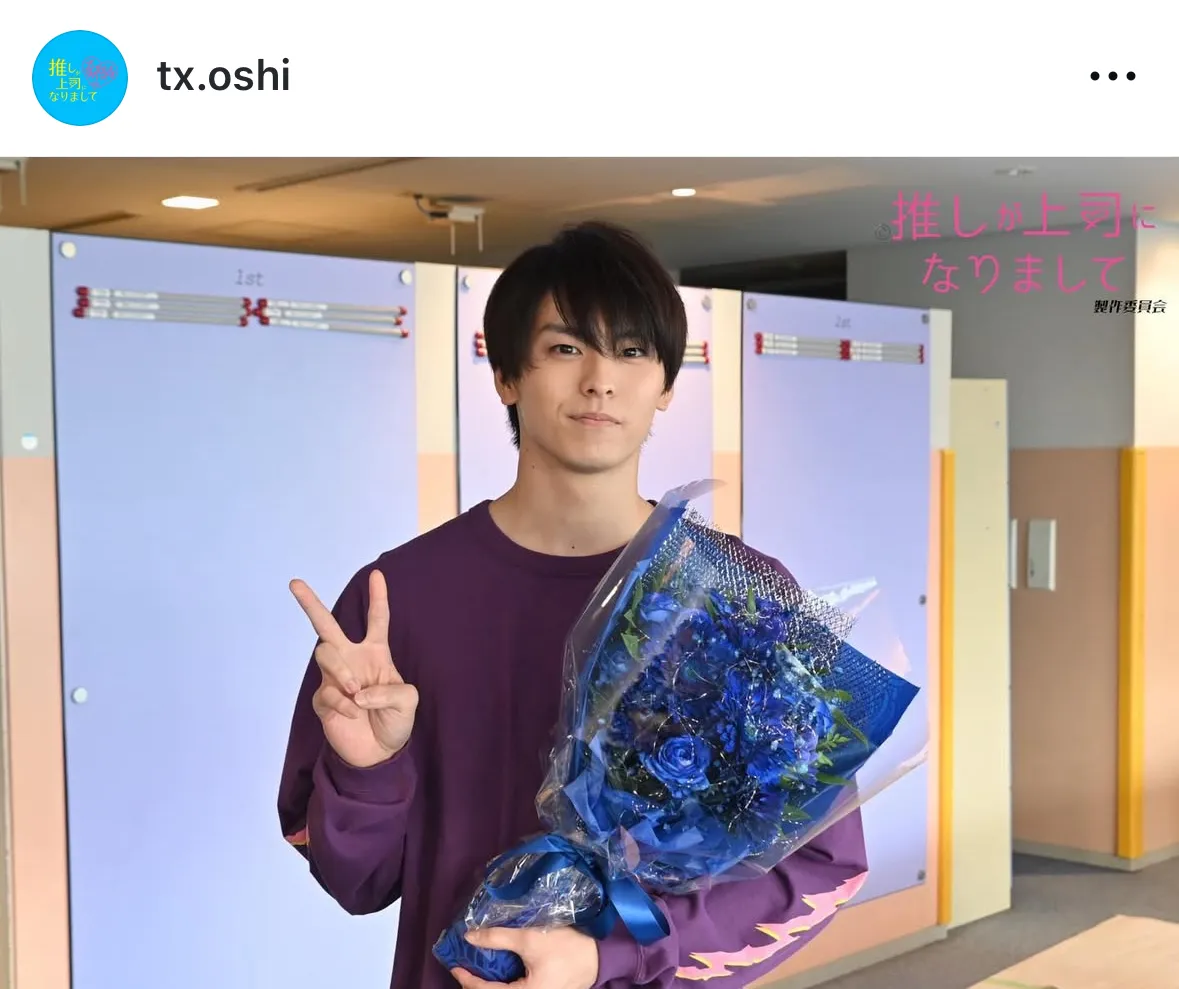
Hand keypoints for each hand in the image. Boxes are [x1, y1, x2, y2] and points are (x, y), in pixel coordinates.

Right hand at [290, 569, 417, 768]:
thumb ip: (390, 691)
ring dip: (340, 670)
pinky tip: (352, 713)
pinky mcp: (323, 701)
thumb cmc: (396, 721)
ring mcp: (334, 678)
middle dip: (310, 603)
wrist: (379, 753)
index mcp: (376, 653)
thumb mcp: (408, 701)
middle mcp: (352, 660)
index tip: (377, 573)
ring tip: (355, 690)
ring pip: (324, 654)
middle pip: (326, 625)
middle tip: (295, 583)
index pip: (377, 620)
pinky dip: (340, 703)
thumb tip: (357, 691)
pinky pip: (325, 692)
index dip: (378, 597)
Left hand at [452, 927, 598, 988]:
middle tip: (465, 967)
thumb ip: (497, 938)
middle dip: (477, 984)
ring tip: (477, 967)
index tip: (455, 966)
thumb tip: (469, 936)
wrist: (599, 955)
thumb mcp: (529, 939)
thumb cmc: (565, 947)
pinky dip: (503, 983)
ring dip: (490, 984)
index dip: (468, 980)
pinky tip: (497, 970)